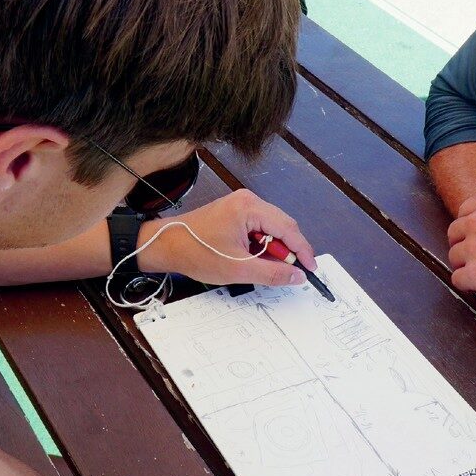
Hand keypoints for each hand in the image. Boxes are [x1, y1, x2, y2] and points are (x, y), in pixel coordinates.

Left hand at [139, 189, 316, 286]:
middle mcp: (248, 200)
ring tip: (265, 268)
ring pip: (271, 228)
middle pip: (282, 225)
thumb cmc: (195, 252)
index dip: (302, 250)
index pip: (288, 228)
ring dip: (273, 249)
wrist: (165, 245)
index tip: (310, 269)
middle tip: (291, 273)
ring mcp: (240, 205)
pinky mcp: (235, 212)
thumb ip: (272, 273)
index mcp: (249, 208)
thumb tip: (297, 275)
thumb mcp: (238, 269)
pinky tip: (254, 259)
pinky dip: (262, 244)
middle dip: (288, 250)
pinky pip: (259, 228)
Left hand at [447, 193, 475, 304]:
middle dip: (463, 245)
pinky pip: (457, 279)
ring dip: (465, 266)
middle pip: (454, 233)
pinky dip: (468, 285)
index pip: (464, 211)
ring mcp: (474, 248)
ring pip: (454, 257)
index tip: (474, 237)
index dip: (468, 226)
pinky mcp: (474, 274)